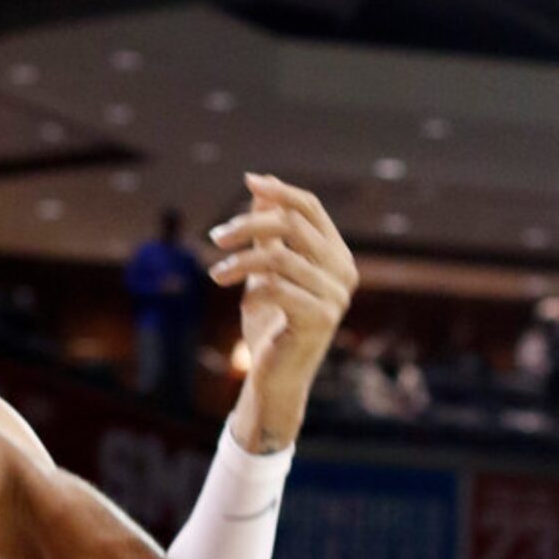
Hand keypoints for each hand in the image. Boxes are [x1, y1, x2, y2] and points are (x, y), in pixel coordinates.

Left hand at [210, 174, 358, 451]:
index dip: (281, 191)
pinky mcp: (320, 318)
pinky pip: (278, 286)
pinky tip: (234, 294)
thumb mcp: (266, 272)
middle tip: (216, 237)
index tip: (249, 181)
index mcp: (335, 255)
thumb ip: (268, 234)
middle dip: (249, 224)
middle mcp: (343, 271)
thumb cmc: (271, 325)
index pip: (312, 208)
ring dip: (240, 259)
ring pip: (280, 256)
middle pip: (294, 225)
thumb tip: (260, 188)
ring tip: (215, 272)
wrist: (275, 377)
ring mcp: (336, 295)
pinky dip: (250, 287)